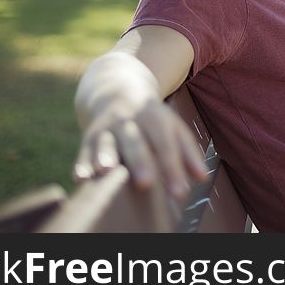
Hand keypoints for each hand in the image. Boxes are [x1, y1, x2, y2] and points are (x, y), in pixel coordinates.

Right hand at [73, 97, 207, 200]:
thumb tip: (203, 177)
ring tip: (105, 169)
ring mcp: (107, 128)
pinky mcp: (89, 138)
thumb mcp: (173, 127)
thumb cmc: (152, 119)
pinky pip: (83, 151)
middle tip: (146, 183)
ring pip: (106, 143)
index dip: (173, 168)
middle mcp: (129, 121)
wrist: (116, 91)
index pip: (166, 144)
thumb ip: (188, 152)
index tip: (179, 193)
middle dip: (140, 161)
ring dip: (104, 156)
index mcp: (155, 118)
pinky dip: (81, 164)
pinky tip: (81, 179)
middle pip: (135, 141)